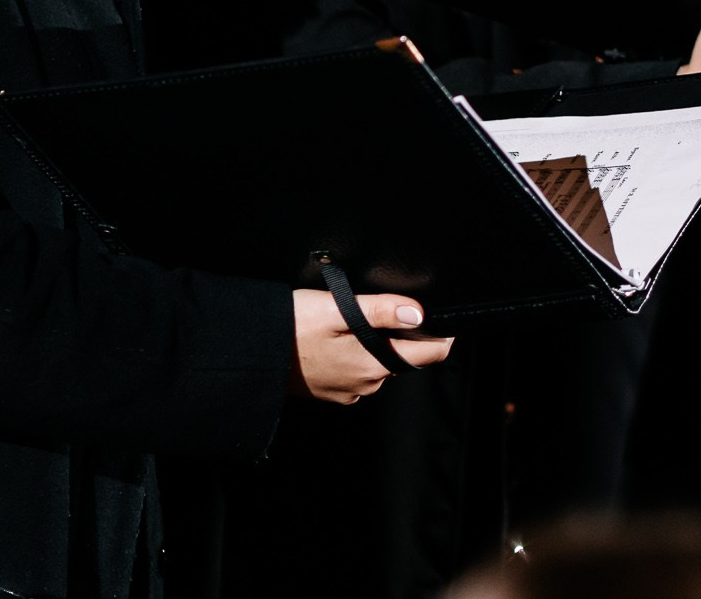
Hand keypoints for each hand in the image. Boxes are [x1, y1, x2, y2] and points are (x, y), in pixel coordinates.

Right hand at [290, 289, 452, 402]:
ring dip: (378, 345)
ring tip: (360, 319)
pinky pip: (357, 373)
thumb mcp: (337, 309)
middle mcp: (365, 385)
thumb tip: (420, 314)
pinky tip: (339, 338)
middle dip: (404, 336)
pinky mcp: (331, 392)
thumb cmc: (290, 327)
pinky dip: (357, 355)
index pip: (426, 356)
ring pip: (379, 365)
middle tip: (393, 309)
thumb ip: (381, 310)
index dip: (442, 338)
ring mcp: (348, 391)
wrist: (251, 357)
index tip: (449, 323)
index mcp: (372, 365)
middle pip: (402, 358)